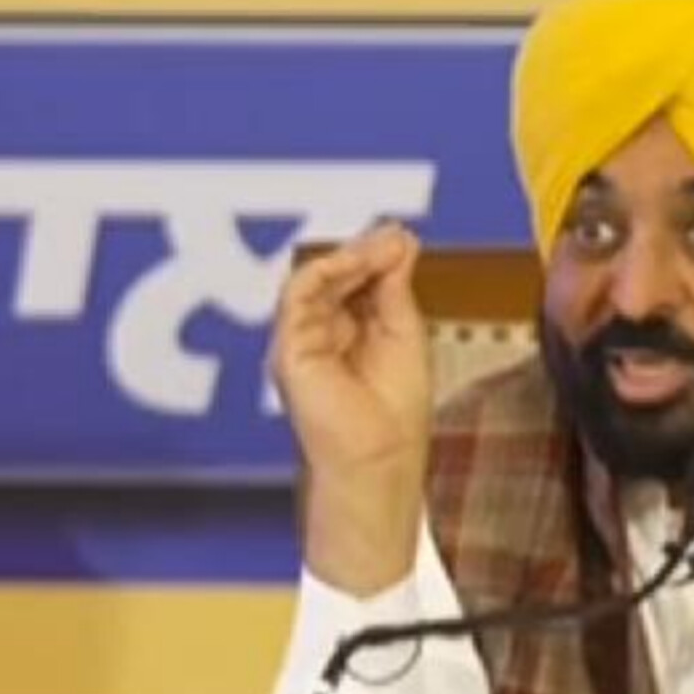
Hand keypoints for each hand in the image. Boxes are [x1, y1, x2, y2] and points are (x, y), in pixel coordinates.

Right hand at [269, 223, 430, 595]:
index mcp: (349, 333)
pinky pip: (299, 294)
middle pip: (333, 275)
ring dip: (349, 256)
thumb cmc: (393, 416)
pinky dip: (328, 270)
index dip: (375, 254)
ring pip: (313, 279)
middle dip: (364, 250)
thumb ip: (394, 289)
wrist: (379, 459)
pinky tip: (357, 263)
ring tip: (381, 248)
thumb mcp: (404, 334)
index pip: (355, 280)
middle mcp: (320, 334)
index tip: (402, 236)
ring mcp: (301, 341)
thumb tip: (397, 242)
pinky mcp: (289, 349)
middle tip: (394, 234)